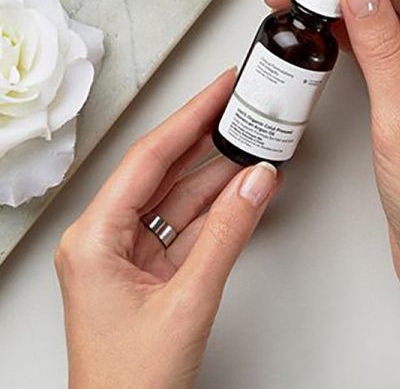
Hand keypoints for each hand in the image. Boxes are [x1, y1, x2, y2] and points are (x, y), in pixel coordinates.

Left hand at [55, 70, 278, 388]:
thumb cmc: (131, 383)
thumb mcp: (188, 302)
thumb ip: (228, 235)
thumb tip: (256, 183)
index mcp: (94, 238)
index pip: (149, 157)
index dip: (190, 116)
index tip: (218, 89)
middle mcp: (106, 237)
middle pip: (162, 168)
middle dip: (203, 133)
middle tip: (236, 102)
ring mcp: (130, 252)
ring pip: (179, 195)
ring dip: (217, 169)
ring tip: (250, 138)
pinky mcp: (152, 267)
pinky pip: (188, 222)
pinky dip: (218, 204)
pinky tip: (242, 184)